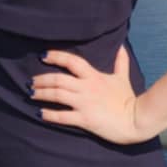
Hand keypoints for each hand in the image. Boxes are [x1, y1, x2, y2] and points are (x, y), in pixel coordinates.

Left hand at [31, 46, 154, 144]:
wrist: (136, 120)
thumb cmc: (128, 99)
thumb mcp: (123, 78)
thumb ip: (120, 62)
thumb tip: (121, 46)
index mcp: (94, 76)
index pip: (72, 61)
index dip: (56, 56)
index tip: (43, 56)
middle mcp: (87, 87)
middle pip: (58, 79)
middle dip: (42, 79)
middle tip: (30, 82)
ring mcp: (85, 103)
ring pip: (57, 95)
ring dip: (41, 93)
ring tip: (31, 94)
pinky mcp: (85, 119)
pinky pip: (62, 116)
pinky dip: (49, 114)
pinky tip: (40, 113)